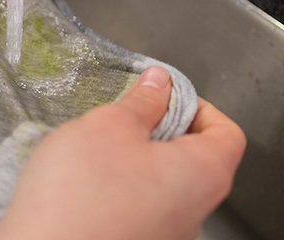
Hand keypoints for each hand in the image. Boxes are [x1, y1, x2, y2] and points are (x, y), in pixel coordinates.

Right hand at [0, 66, 245, 239]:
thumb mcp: (110, 125)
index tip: (161, 97)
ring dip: (135, 160)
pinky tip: (84, 182)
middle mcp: (193, 213)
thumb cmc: (79, 189)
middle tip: (121, 119)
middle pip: (193, 159)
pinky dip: (119, 187)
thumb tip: (160, 82)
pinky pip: (138, 207)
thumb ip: (142, 101)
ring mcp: (164, 234)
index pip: (226, 133)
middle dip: (158, 130)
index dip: (197, 106)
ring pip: (162, 184)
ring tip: (95, 151)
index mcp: (201, 176)